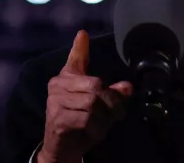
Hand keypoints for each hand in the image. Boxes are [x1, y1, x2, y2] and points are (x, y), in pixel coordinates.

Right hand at [38, 30, 132, 162]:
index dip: (80, 49)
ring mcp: (55, 103)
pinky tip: (95, 132)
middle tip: (117, 114)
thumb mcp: (96, 105)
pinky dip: (97, 128)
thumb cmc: (79, 121)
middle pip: (96, 86)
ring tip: (104, 125)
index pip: (76, 60)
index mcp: (65, 77)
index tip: (83, 34)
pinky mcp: (57, 119)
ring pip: (93, 104)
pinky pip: (87, 119)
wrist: (62, 149)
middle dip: (112, 102)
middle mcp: (57, 86)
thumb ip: (111, 92)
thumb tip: (128, 87)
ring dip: (105, 118)